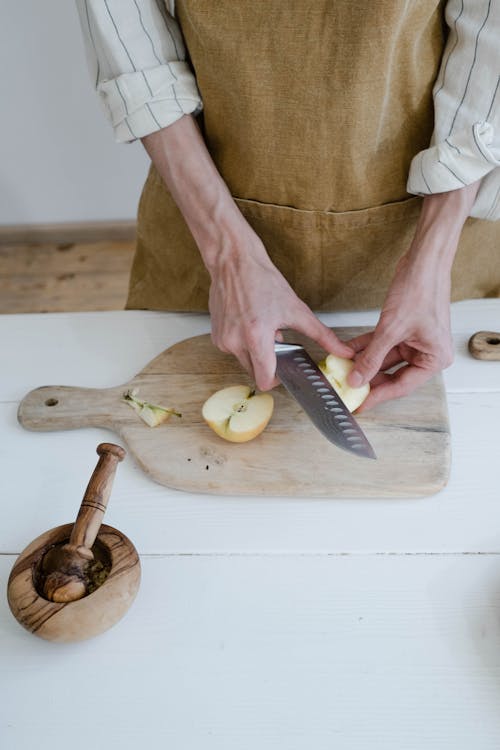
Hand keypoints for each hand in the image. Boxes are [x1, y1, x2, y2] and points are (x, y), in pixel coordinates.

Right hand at [208, 226, 352, 390]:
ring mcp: (223, 340)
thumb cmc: (263, 281)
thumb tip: (343, 351)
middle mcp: (236, 341)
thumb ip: (322, 335)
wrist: (234, 262)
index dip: (277, 379)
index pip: (265, 379)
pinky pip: (233, 351)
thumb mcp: (297, 310)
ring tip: (260, 327)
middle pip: (255, 373)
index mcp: (257, 336)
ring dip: (255, 352)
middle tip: (274, 339)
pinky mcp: (216, 337)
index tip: (283, 369)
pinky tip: (248, 324)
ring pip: (244, 361)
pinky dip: (242, 343)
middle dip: (267, 362)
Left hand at [346, 251, 452, 410]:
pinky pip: (382, 343)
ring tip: (342, 370)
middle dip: (369, 379)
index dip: (378, 396)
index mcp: (434, 358)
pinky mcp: (404, 329)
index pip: (402, 386)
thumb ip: (372, 358)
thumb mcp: (391, 330)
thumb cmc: (419, 291)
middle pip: (393, 375)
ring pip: (384, 359)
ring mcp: (415, 341)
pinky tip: (347, 351)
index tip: (360, 404)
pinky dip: (365, 346)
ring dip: (363, 362)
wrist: (423, 261)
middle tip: (348, 388)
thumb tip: (356, 379)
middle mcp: (427, 352)